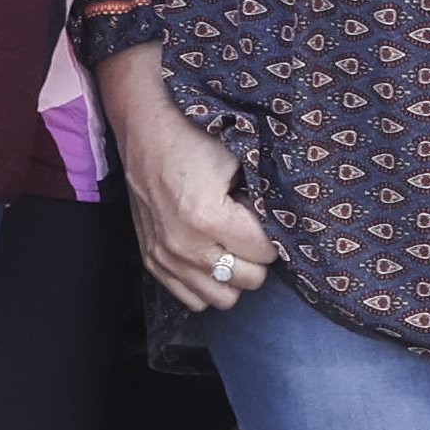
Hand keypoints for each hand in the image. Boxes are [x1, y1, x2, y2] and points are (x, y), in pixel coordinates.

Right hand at [102, 56, 272, 319]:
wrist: (144, 131)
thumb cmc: (195, 137)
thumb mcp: (239, 160)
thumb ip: (263, 198)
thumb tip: (285, 228)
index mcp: (208, 217)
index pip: (265, 253)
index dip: (273, 235)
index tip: (264, 217)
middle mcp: (185, 246)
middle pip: (249, 280)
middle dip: (257, 257)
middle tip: (251, 231)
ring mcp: (165, 258)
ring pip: (222, 298)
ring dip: (234, 276)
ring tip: (232, 247)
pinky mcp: (152, 261)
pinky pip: (192, 299)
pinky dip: (206, 284)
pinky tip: (210, 257)